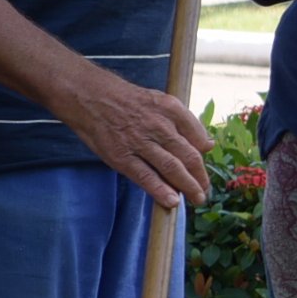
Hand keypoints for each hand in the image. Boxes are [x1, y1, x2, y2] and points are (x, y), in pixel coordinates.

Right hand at [51, 63, 211, 205]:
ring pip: (172, 168)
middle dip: (200, 178)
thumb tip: (208, 145)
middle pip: (189, 156)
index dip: (204, 158)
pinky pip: (146, 176)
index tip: (203, 169)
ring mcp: (139, 141)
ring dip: (188, 187)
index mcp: (170, 108)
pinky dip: (161, 190)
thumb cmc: (124, 100)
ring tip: (196, 199)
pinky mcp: (121, 156)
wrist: (88, 95)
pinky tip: (172, 201)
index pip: (198, 137)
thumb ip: (184, 121)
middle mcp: (158, 124)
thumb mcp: (158, 100)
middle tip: (205, 191)